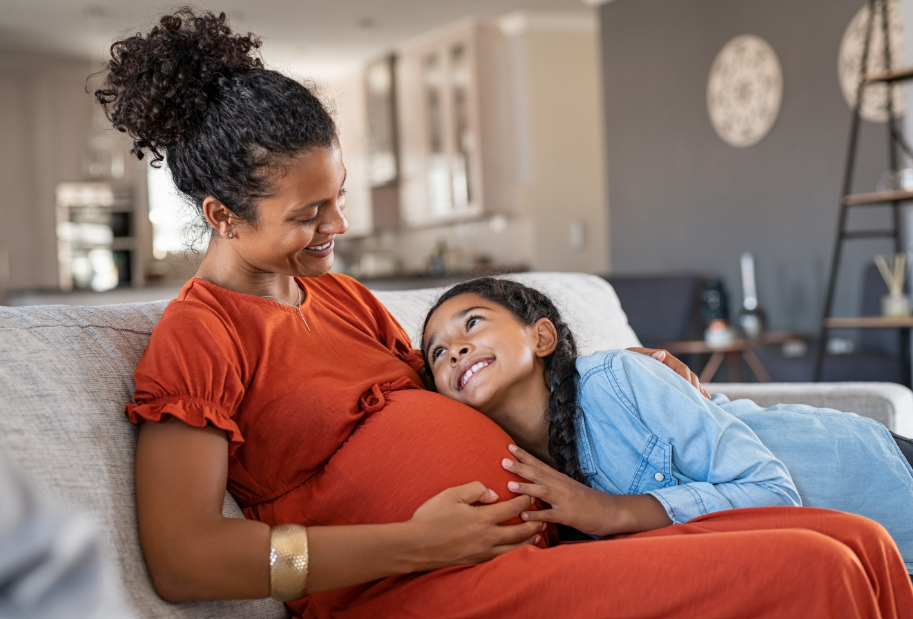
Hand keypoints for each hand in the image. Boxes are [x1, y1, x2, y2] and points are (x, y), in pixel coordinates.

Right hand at [406, 481, 544, 570]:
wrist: (415, 546)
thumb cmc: (431, 518)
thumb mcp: (451, 494)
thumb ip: (475, 489)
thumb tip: (493, 494)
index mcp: (483, 518)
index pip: (512, 508)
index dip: (524, 500)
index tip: (530, 495)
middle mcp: (488, 536)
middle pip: (520, 530)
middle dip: (534, 523)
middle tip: (543, 517)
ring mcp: (483, 551)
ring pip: (515, 547)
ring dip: (529, 539)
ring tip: (537, 534)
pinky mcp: (477, 561)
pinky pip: (503, 557)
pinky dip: (515, 552)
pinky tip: (517, 549)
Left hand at [503, 445, 672, 536]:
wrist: (612, 511)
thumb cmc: (588, 502)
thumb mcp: (569, 489)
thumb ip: (552, 486)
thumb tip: (534, 484)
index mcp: (560, 479)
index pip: (539, 464)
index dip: (524, 456)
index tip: (509, 446)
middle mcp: (561, 486)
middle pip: (538, 473)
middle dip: (520, 466)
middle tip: (502, 460)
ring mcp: (565, 500)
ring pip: (543, 491)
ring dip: (526, 487)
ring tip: (509, 484)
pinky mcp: (569, 515)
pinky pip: (551, 515)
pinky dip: (537, 515)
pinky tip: (524, 516)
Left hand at [627, 347, 709, 398]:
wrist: (613, 367)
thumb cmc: (620, 362)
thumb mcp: (630, 358)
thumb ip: (646, 357)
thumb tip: (661, 355)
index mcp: (660, 357)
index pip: (680, 368)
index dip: (686, 380)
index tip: (690, 392)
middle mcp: (666, 363)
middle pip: (687, 374)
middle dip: (694, 387)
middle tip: (699, 401)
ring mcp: (666, 371)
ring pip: (687, 380)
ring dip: (695, 390)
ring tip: (703, 401)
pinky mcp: (665, 379)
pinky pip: (682, 384)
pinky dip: (692, 391)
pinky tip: (702, 399)